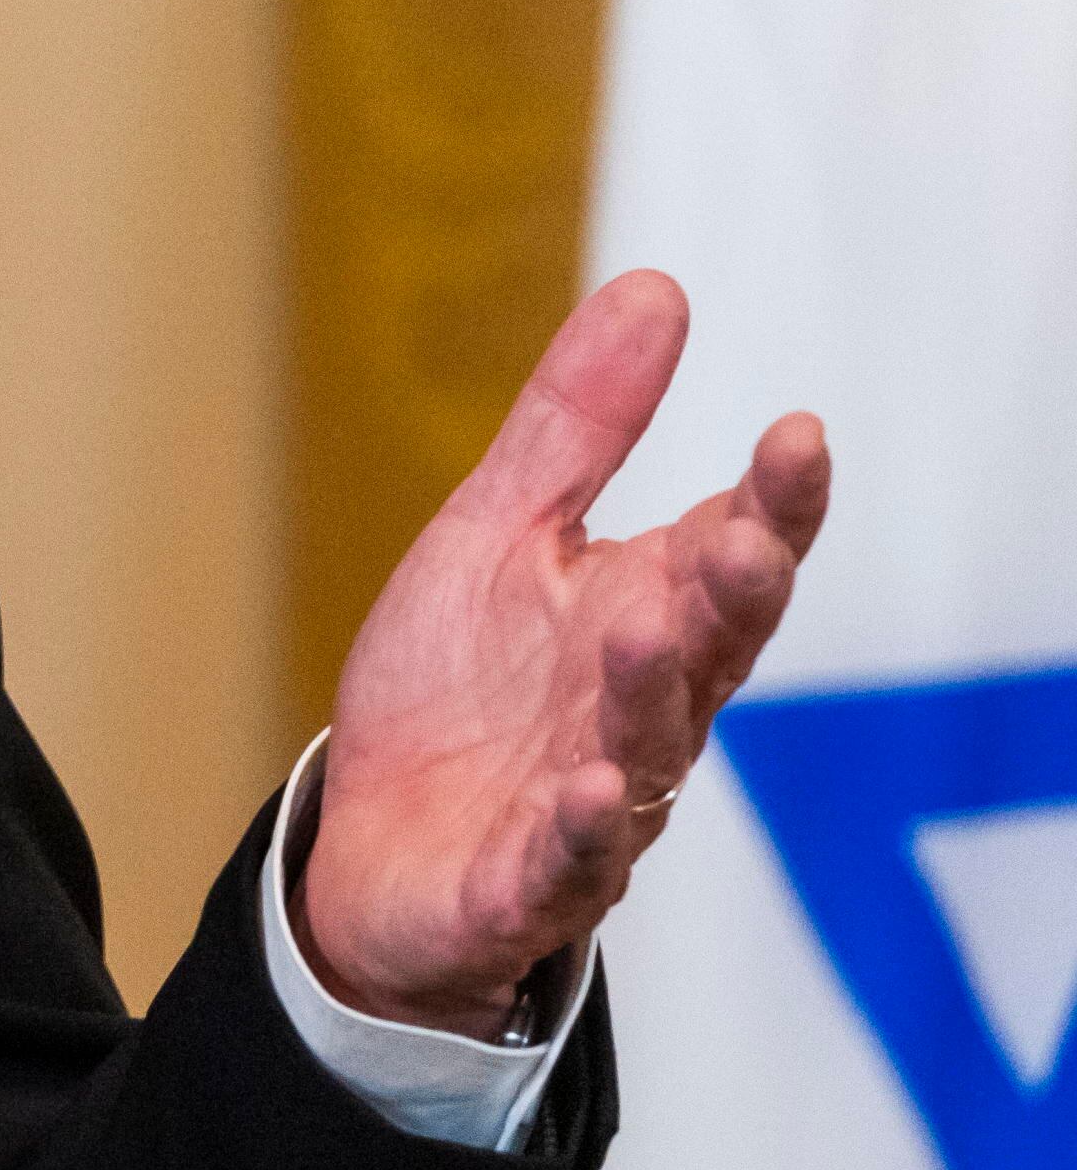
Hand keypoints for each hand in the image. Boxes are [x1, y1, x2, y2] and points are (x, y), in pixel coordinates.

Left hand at [299, 269, 829, 1032]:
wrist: (372, 849)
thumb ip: (579, 426)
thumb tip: (657, 286)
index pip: (732, 553)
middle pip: (706, 649)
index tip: (798, 433)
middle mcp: (638, 712)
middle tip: (746, 537)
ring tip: (642, 630)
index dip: (773, 503)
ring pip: (643, 748)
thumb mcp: (498, 533)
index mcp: (645, 619)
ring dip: (647, 694)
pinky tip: (584, 791)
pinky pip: (562, 864)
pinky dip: (578, 831)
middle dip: (730, 595)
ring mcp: (591, 803)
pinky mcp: (522, 884)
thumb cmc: (458, 689)